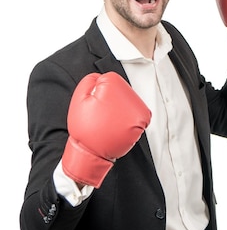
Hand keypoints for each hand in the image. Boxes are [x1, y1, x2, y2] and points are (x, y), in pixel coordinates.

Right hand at [62, 72, 150, 187]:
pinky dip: (126, 121)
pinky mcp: (144, 122)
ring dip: (119, 111)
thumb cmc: (84, 127)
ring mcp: (139, 109)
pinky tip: (116, 128)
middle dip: (111, 101)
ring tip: (108, 123)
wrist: (92, 153)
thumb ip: (89, 81)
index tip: (95, 105)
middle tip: (101, 116)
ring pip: (128, 104)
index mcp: (114, 87)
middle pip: (121, 92)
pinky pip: (135, 116)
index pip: (110, 80)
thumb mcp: (78, 99)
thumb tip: (100, 76)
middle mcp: (131, 96)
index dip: (99, 92)